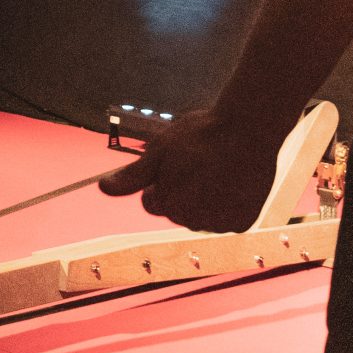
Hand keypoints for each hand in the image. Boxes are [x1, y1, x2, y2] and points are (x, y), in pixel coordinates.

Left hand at [98, 108, 281, 233]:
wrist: (250, 128)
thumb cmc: (201, 135)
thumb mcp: (161, 149)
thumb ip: (133, 176)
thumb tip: (103, 188)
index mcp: (169, 205)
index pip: (153, 203)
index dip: (162, 180)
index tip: (177, 162)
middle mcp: (194, 222)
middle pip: (177, 212)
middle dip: (183, 191)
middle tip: (199, 163)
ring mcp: (220, 225)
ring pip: (202, 217)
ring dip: (206, 200)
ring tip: (218, 170)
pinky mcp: (242, 223)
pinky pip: (226, 219)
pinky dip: (228, 204)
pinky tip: (233, 182)